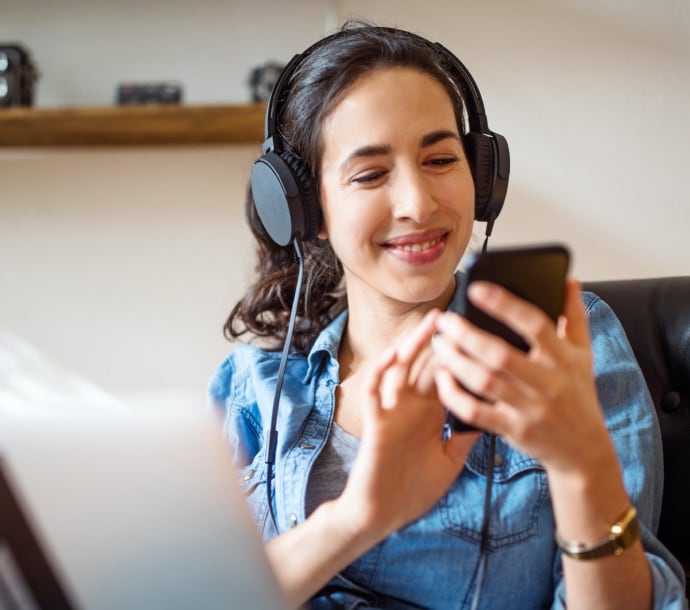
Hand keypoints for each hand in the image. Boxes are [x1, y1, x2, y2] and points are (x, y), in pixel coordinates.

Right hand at [340, 310, 479, 538]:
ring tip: (430, 324)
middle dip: (438, 339)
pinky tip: (393, 356)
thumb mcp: (450, 460)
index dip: (459, 354)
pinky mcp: (374, 424)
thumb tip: (495, 415)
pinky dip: (380, 372)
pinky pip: (373, 392)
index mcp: (430, 413)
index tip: (477, 332)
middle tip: (455, 313)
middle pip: (424, 364)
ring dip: (413, 345)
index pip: (445, 375)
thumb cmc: (413, 489)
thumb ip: (466, 436)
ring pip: (399, 369)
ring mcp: (391, 411)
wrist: (382, 515)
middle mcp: (411, 406)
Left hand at [431, 278, 614, 475]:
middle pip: (500, 354)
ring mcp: (529, 409)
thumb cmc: (579, 396)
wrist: (584, 451)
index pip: (534, 324)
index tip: (476, 288)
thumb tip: (567, 281)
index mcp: (563, 358)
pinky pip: (476, 412)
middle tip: (445, 320)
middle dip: (466, 334)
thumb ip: (573, 316)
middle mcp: (547, 383)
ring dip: (455, 360)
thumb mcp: (583, 354)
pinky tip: (442, 378)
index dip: (504, 304)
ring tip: (439, 343)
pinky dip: (455, 395)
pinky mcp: (513, 430)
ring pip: (484, 381)